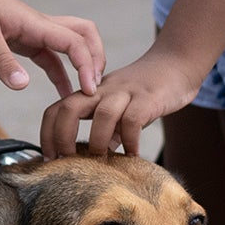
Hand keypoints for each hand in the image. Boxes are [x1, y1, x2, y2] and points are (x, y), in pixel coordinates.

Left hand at [0, 0, 105, 99]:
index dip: (87, 65)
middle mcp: (41, 25)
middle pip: (84, 36)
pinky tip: (63, 92)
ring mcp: (34, 32)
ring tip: (85, 94)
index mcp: (35, 23)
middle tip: (94, 87)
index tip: (88, 89)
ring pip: (71, 46)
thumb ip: (1, 60)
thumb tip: (23, 86)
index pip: (74, 42)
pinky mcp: (25, 39)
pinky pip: (51, 57)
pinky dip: (62, 73)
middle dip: (96, 59)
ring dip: (82, 66)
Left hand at [41, 42, 207, 157]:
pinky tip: (132, 155)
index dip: (47, 134)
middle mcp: (102, 91)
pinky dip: (130, 141)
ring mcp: (125, 92)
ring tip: (102, 160)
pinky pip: (134, 120)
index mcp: (90, 93)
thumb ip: (106, 131)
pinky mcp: (148, 98)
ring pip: (102, 114)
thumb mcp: (119, 109)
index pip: (56, 110)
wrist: (176, 64)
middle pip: (69, 107)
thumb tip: (96, 159)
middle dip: (62, 137)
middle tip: (68, 161)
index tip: (49, 158)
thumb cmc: (144, 92)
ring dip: (98, 141)